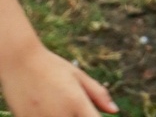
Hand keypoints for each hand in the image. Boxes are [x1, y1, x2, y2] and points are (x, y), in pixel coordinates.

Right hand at [0, 43, 116, 116]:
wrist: (20, 63)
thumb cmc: (52, 67)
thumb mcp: (77, 76)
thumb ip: (97, 94)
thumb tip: (115, 110)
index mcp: (77, 103)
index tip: (93, 114)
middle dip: (79, 115)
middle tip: (69, 102)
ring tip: (56, 102)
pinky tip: (45, 107)